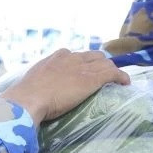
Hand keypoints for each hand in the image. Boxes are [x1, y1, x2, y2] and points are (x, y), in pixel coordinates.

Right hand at [0, 49, 128, 122]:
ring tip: (115, 80)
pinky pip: (113, 73)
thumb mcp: (34, 80)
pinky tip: (125, 83)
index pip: (75, 55)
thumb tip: (37, 90)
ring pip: (105, 63)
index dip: (82, 63)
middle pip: (93, 56)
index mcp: (57, 57)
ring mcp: (83, 67)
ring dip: (111, 70)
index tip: (83, 71)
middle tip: (102, 76)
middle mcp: (72, 58)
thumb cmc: (27, 95)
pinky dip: (121, 77)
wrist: (30, 97)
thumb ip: (41, 80)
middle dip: (100, 64)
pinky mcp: (92, 79)